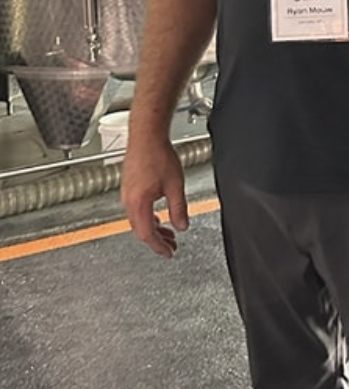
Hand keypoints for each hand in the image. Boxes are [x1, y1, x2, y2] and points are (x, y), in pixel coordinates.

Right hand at [121, 136, 189, 257]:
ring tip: (168, 233)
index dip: (159, 246)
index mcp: (138, 203)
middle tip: (171, 246)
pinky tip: (158, 217)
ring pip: (138, 220)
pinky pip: (137, 210)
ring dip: (153, 228)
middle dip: (157, 239)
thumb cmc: (158, 155)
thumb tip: (182, 225)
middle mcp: (128, 201)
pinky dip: (148, 217)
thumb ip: (179, 208)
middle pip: (141, 229)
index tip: (169, 252)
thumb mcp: (175, 185)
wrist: (146, 136)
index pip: (146, 234)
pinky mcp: (129, 188)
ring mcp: (127, 194)